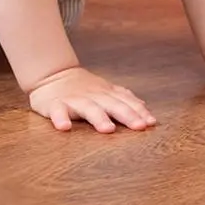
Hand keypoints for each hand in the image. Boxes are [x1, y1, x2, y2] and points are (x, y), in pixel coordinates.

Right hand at [28, 67, 156, 132]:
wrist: (53, 75)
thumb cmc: (83, 87)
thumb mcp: (105, 90)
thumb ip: (123, 98)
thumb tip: (144, 106)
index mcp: (107, 93)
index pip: (127, 102)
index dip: (139, 112)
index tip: (151, 123)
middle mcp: (94, 96)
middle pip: (113, 105)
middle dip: (128, 115)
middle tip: (140, 127)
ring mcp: (75, 100)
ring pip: (88, 108)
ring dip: (99, 118)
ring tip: (108, 129)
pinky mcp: (54, 104)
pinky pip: (57, 111)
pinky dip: (60, 118)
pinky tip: (64, 127)